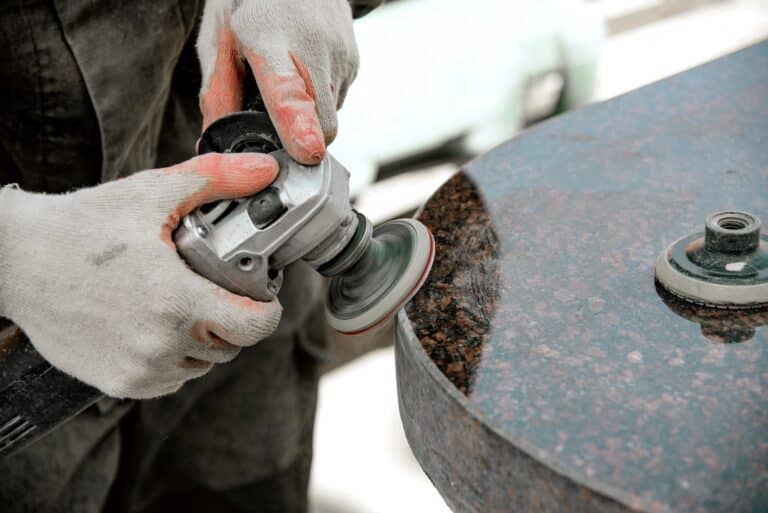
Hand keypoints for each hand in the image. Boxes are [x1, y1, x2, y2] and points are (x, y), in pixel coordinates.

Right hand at [0, 154, 281, 398]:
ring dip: (203, 340)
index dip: (266, 310)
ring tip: (180, 304)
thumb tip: (265, 169)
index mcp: (176, 300)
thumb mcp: (153, 193)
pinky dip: (173, 357)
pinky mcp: (119, 384)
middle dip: (232, 318)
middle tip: (213, 288)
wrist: (15, 262)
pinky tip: (155, 325)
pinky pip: (170, 378)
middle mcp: (160, 344)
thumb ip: (216, 179)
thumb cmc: (82, 227)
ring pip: (201, 364)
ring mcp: (139, 369)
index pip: (254, 327)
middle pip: (231, 345)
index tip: (261, 296)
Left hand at [197, 0, 358, 164]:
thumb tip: (214, 142)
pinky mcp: (354, 59)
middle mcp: (312, 45)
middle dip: (300, 136)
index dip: (298, 126)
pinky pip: (338, 101)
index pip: (287, 90)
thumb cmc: (246, 6)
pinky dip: (320, 99)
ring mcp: (339, 52)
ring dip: (310, 115)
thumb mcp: (218, 39)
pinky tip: (304, 71)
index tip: (308, 152)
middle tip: (273, 118)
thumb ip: (218, 92)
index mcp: (266, 38)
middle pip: (319, 122)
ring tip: (288, 79)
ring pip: (330, 117)